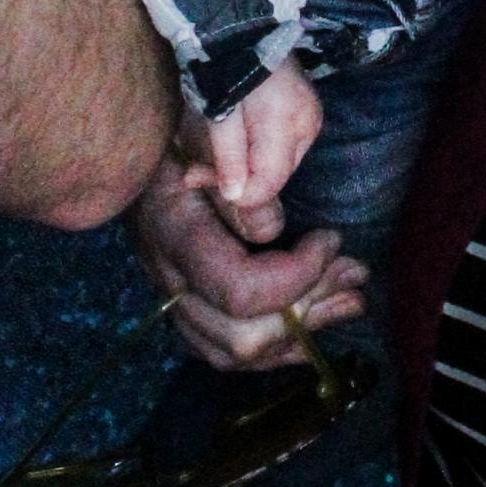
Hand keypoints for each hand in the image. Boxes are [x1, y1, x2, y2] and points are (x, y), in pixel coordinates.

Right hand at [130, 151, 368, 370]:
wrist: (132, 142)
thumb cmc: (181, 132)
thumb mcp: (207, 138)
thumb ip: (236, 182)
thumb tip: (269, 228)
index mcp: (174, 237)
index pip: (238, 290)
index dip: (296, 276)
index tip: (330, 239)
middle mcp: (170, 280)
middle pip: (241, 337)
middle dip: (309, 307)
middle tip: (353, 271)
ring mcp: (174, 299)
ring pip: (236, 354)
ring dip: (302, 331)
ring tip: (352, 299)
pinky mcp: (186, 306)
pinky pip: (228, 350)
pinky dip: (279, 346)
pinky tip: (318, 322)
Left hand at [192, 60, 324, 225]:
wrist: (242, 26)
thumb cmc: (225, 66)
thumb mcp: (218, 111)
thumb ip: (227, 155)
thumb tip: (234, 198)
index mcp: (287, 124)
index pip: (267, 184)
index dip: (234, 193)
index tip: (197, 177)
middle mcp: (307, 126)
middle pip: (274, 177)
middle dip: (236, 178)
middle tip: (196, 167)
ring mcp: (311, 119)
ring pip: (278, 165)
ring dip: (245, 166)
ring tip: (214, 149)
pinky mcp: (307, 114)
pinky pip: (282, 149)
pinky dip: (257, 151)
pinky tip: (236, 140)